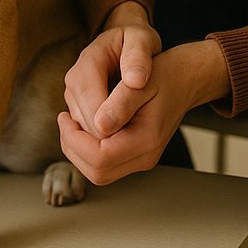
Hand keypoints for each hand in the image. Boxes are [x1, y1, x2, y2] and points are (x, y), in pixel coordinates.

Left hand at [59, 39, 230, 184]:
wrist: (184, 80)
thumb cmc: (163, 75)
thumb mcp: (141, 81)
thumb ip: (120, 103)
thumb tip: (99, 126)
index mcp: (147, 139)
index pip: (100, 157)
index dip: (76, 139)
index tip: (64, 115)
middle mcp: (145, 156)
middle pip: (97, 172)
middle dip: (74, 147)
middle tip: (64, 119)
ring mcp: (141, 158)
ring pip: (98, 172)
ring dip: (78, 149)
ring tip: (70, 122)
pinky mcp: (135, 155)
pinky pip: (105, 164)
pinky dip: (87, 148)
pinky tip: (83, 125)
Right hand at [63, 1, 160, 140]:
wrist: (126, 41)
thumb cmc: (136, 40)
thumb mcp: (142, 40)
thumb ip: (137, 59)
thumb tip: (135, 81)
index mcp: (87, 64)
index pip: (93, 108)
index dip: (115, 129)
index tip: (138, 130)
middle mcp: (73, 82)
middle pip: (85, 127)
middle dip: (110, 141)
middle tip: (138, 138)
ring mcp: (72, 97)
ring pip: (82, 135)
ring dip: (107, 145)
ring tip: (134, 134)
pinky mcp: (76, 109)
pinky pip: (83, 137)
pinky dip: (103, 145)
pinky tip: (125, 136)